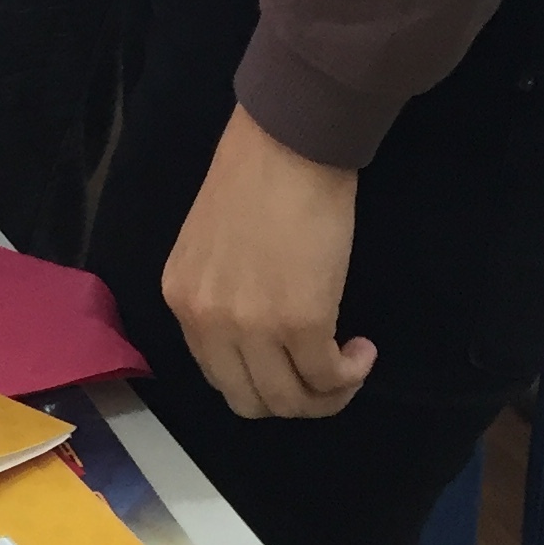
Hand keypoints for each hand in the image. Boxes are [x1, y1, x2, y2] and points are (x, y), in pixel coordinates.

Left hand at [162, 107, 376, 420]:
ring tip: (348, 362)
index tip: (290, 360)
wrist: (290, 143)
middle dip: (292, 398)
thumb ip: (221, 292)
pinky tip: (362, 349)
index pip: (215, 373)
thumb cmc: (256, 177)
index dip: (259, 378)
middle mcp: (206, 320)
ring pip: (290, 401)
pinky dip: (350, 374)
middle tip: (323, 372)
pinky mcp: (300, 323)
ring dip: (327, 394)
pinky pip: (328, 378)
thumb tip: (253, 331)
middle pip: (250, 400)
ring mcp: (251, 326)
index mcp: (181, 297)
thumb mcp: (212, 245)